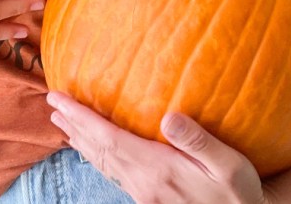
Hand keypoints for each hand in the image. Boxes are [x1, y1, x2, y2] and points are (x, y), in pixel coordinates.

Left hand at [46, 92, 267, 203]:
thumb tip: (169, 116)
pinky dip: (97, 155)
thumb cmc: (238, 195)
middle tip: (52, 103)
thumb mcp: (229, 167)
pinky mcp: (147, 199)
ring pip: (102, 163)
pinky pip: (112, 172)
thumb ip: (198, 141)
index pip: (109, 138)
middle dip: (74, 125)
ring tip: (63, 123)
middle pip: (98, 150)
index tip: (59, 98)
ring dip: (80, 140)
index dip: (81, 117)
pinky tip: (95, 150)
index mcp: (157, 169)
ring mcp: (142, 193)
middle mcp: (142, 182)